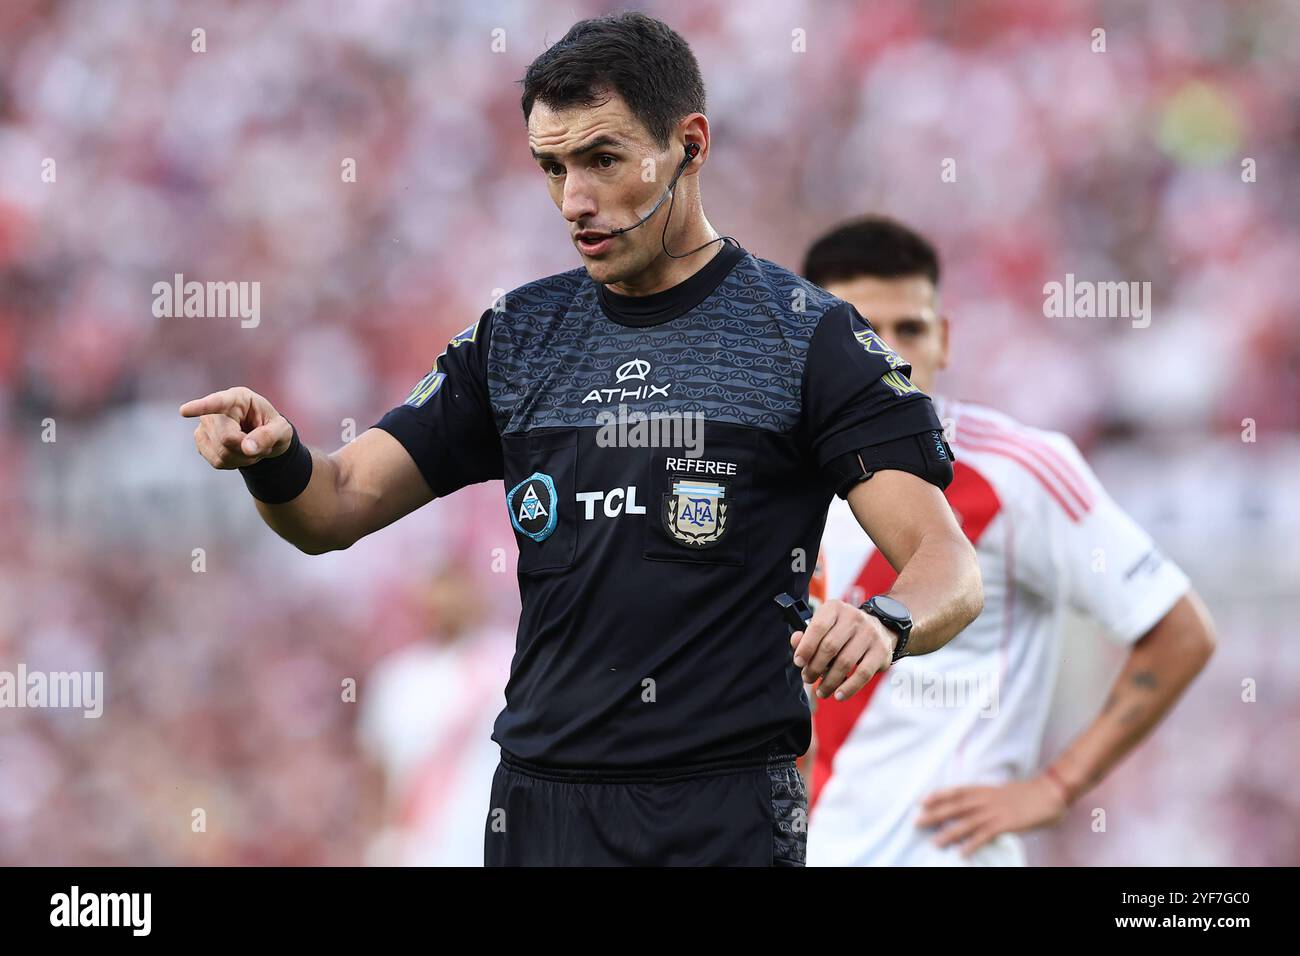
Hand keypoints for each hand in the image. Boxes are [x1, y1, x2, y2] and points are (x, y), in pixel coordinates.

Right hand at [180, 386, 291, 468]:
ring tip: (250, 447)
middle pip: (225, 438)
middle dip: (246, 448)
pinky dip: (233, 463)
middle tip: (260, 445)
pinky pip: (216, 461)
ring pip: (221, 453)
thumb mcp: (282, 431)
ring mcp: (204, 425)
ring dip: (241, 458)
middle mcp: (216, 409)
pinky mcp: (201, 441)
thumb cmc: (273, 428)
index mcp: (238, 398)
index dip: (201, 407)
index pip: (217, 402)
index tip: (184, 411)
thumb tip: (247, 448)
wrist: (264, 438)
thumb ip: (268, 436)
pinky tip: (238, 453)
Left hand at [789, 598, 895, 700]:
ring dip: (829, 681)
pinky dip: (849, 688)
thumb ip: (806, 635)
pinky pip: (863, 674)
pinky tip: (839, 695)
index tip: (799, 662)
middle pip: (830, 647)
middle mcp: (853, 618)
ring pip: (845, 662)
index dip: (806, 647)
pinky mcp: (881, 651)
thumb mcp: (824, 626)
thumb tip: (796, 643)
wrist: (879, 628)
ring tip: (821, 691)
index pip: (818, 627)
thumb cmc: (843, 631)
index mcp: (835, 608)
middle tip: (808, 678)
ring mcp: (869, 634)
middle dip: (815, 667)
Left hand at [915, 776, 1068, 856]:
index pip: (956, 791)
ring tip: (934, 843)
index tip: (922, 800)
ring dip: (948, 833)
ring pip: (965, 823)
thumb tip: (978, 806)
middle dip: (934, 814)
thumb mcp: (1004, 791)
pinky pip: (984, 836)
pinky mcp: (1006, 824)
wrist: (1051, 791)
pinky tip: (961, 853)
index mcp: (985, 789)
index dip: (938, 795)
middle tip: (916, 822)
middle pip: (955, 807)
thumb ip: (989, 798)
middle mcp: (986, 799)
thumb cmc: (1030, 793)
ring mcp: (995, 811)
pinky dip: (971, 844)